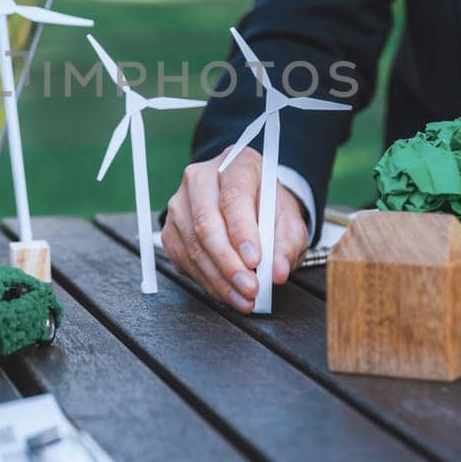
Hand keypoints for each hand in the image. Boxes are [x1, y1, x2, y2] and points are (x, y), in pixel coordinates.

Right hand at [162, 147, 309, 313]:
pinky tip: (227, 292)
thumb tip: (278, 270)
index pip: (234, 195)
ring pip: (193, 244)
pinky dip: (207, 280)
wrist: (249, 205)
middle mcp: (201, 177)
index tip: (255, 260)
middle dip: (229, 262)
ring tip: (243, 298)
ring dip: (219, 278)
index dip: (242, 230)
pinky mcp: (170, 228)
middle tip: (250, 288)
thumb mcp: (289, 219)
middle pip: (206, 221)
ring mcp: (180, 202)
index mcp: (237, 163)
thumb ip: (288, 241)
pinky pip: (184, 259)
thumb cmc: (268, 208)